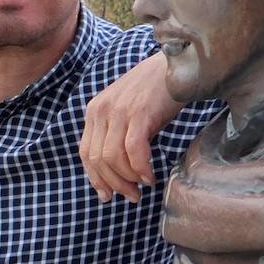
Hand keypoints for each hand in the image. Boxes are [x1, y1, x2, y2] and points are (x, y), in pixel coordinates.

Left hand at [80, 52, 182, 202]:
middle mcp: (101, 110)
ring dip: (128, 179)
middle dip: (114, 184)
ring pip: (113, 158)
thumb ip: (118, 134)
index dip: (96, 178)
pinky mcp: (139, 113)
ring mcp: (119, 111)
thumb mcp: (129, 112)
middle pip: (98, 159)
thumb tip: (119, 170)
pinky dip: (140, 168)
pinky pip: (133, 150)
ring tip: (143, 187)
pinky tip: (150, 175)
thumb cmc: (157, 93)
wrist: (177, 66)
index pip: (86, 152)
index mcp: (95, 110)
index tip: (107, 195)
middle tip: (132, 196)